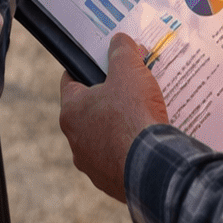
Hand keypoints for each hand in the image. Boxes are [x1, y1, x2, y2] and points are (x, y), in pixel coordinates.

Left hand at [59, 33, 169, 202]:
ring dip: (118, 128)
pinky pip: (119, 160)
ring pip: (103, 138)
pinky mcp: (111, 182)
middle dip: (108, 99)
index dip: (85, 69)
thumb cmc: (133, 116)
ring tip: (143, 117)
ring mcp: (92, 164)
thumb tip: (119, 40)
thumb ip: (122, 51)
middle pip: (89, 111)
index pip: (70, 82)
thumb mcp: (129, 71)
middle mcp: (75, 140)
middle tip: (130, 89)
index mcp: (71, 111)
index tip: (100, 64)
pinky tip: (147, 142)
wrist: (152, 167)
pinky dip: (130, 151)